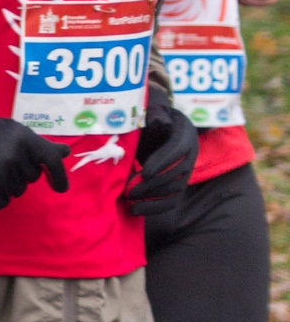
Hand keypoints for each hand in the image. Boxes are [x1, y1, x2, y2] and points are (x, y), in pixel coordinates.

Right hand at [0, 108, 68, 210]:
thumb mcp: (11, 130)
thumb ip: (38, 144)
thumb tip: (65, 153)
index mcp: (24, 140)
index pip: (52, 162)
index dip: (59, 177)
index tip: (59, 188)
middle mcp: (15, 159)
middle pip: (30, 178)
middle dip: (19, 172)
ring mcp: (1, 176)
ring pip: (16, 191)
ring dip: (5, 184)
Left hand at [128, 88, 197, 215]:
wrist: (164, 125)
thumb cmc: (154, 117)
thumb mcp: (154, 111)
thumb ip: (154, 115)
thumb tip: (157, 121)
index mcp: (184, 135)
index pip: (177, 150)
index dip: (162, 162)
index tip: (144, 172)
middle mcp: (190, 155)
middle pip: (176, 174)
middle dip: (153, 184)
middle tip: (130, 190)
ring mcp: (186, 171)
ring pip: (175, 189)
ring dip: (153, 197)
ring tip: (130, 201)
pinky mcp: (178, 184)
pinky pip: (172, 200)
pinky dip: (156, 207)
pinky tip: (136, 211)